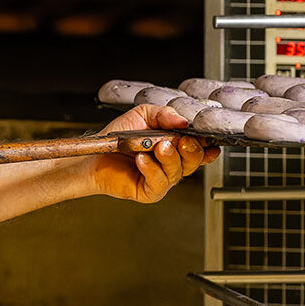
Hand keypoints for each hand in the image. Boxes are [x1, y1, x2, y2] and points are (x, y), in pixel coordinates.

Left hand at [90, 102, 217, 204]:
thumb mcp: (142, 116)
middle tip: (181, 141)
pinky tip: (142, 159)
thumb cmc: (117, 138)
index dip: (207, 145)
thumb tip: (183, 121)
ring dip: (169, 157)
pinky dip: (151, 169)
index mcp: (174, 146)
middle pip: (194, 160)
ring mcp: (162, 179)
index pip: (199, 147)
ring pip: (178, 171)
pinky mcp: (149, 191)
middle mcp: (171, 164)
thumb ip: (164, 114)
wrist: (94, 155)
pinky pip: (159, 182)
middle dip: (191, 149)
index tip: (210, 140)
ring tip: (157, 146)